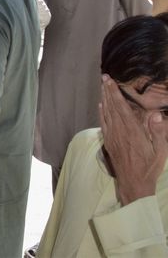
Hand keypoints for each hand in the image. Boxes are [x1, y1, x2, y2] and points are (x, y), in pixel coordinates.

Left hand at [99, 75, 167, 204]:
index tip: (110, 81)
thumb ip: (158, 132)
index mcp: (133, 132)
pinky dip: (101, 112)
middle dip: (108, 91)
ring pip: (106, 113)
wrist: (133, 184)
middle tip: (104, 77)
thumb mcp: (161, 151)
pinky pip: (103, 123)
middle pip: (112, 107)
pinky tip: (101, 105)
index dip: (115, 93)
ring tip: (102, 86)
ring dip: (104, 99)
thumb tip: (156, 115)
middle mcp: (119, 132)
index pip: (122, 108)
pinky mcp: (109, 142)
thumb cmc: (149, 168)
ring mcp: (112, 137)